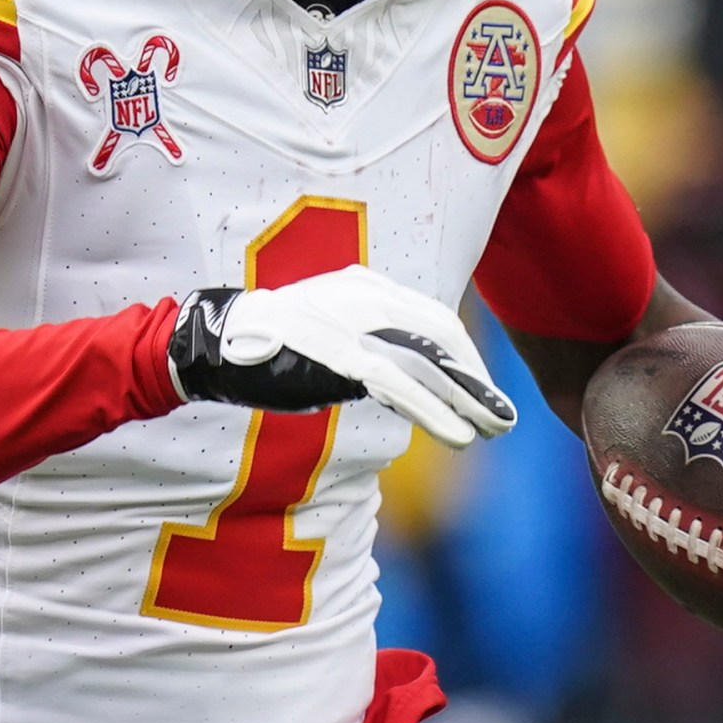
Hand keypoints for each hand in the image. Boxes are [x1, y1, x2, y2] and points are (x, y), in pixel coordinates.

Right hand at [168, 266, 516, 447]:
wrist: (220, 342)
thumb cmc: (273, 343)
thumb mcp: (331, 329)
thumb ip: (369, 342)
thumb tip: (406, 378)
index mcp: (367, 286)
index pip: (435, 319)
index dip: (466, 358)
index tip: (481, 391)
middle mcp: (368, 298)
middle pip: (442, 338)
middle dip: (477, 379)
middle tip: (502, 415)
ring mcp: (355, 325)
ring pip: (429, 364)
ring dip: (468, 400)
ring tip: (494, 429)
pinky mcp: (342, 357)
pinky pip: (401, 387)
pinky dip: (436, 412)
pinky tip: (459, 435)